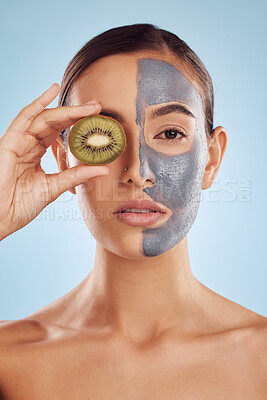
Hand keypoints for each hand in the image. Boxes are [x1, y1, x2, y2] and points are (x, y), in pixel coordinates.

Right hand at [0, 83, 108, 239]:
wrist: (2, 217)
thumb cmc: (21, 204)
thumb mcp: (55, 186)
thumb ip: (77, 176)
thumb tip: (103, 169)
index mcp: (36, 153)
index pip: (59, 133)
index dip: (78, 125)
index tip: (98, 120)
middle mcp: (28, 144)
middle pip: (54, 122)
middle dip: (76, 114)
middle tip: (97, 107)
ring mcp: (18, 141)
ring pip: (44, 118)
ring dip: (66, 110)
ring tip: (88, 106)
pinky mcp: (9, 141)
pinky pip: (24, 117)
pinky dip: (38, 103)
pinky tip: (52, 91)